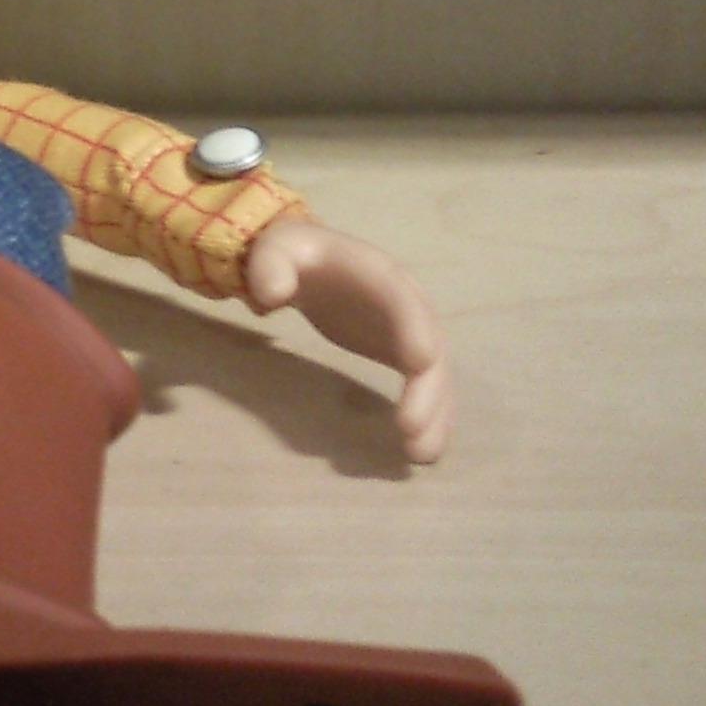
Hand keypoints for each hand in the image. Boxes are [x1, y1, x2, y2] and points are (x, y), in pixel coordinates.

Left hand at [242, 217, 452, 463]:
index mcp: (378, 274)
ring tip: (421, 455)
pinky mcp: (402, 353)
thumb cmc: (292, 255)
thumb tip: (272, 294)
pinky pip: (425, 386)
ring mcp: (409, 330)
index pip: (401, 299)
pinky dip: (429, 416)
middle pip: (429, 345)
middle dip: (427, 388)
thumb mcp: (274, 250)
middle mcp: (407, 303)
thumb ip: (270, 266)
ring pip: (434, 374)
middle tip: (411, 430)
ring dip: (435, 413)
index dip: (413, 327)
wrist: (308, 261)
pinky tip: (421, 450)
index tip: (418, 362)